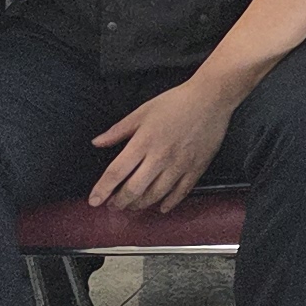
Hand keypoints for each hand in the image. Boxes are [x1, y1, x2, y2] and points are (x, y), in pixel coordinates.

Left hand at [88, 73, 244, 212]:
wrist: (211, 99)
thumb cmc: (176, 102)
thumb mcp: (142, 112)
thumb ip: (118, 130)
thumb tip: (97, 142)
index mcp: (144, 142)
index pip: (116, 172)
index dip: (103, 189)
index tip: (94, 200)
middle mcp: (160, 157)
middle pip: (134, 189)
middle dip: (119, 202)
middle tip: (113, 205)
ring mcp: (179, 165)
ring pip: (155, 195)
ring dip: (140, 204)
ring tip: (132, 205)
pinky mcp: (196, 168)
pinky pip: (180, 193)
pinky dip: (169, 203)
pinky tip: (161, 207)